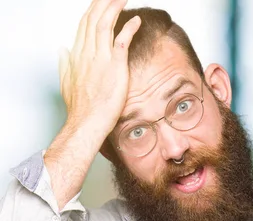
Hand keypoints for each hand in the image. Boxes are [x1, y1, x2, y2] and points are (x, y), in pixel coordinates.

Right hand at [59, 0, 140, 135]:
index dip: (93, 11)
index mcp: (78, 55)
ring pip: (106, 24)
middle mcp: (88, 53)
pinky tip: (136, 19)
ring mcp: (101, 58)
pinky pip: (122, 41)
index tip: (100, 2)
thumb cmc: (81, 107)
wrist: (87, 122)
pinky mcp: (115, 66)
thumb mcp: (67, 82)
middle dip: (102, 2)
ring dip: (114, 7)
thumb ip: (65, 64)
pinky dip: (129, 28)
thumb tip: (62, 51)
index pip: (85, 25)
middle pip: (94, 19)